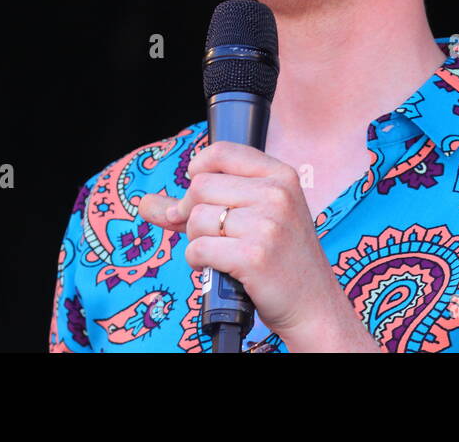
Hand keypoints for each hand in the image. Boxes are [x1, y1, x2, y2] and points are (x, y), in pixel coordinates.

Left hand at [136, 140, 381, 351]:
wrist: (313, 305)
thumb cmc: (281, 259)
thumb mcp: (256, 217)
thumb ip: (202, 203)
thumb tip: (145, 202)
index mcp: (281, 176)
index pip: (221, 153)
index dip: (198, 171)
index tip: (198, 195)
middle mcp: (277, 194)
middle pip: (200, 186)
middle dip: (192, 213)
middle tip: (209, 234)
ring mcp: (267, 225)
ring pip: (196, 218)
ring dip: (197, 241)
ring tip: (220, 253)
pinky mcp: (253, 256)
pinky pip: (198, 249)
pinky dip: (198, 262)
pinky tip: (217, 268)